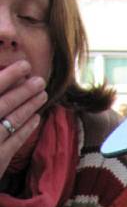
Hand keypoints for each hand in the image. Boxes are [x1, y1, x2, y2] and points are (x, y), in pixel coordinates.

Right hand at [0, 61, 46, 180]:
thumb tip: (1, 79)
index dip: (7, 76)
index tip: (23, 66)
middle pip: (3, 103)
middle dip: (23, 90)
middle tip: (39, 80)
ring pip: (12, 120)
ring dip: (29, 106)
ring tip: (42, 94)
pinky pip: (15, 140)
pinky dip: (27, 128)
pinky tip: (37, 118)